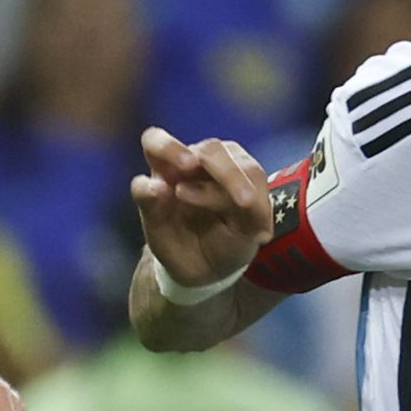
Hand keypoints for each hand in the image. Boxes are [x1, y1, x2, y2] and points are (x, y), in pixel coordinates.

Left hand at [130, 128, 272, 292]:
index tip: (186, 166)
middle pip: (213, 149)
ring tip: (246, 218)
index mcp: (165, 167)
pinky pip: (260, 188)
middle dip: (222, 169)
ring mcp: (226, 171)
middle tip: (233, 199)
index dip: (169, 147)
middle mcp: (196, 162)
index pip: (157, 141)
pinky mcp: (250, 185)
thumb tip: (157, 186)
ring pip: (243, 166)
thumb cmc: (175, 243)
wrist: (201, 268)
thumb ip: (149, 205)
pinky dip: (261, 209)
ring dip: (242, 188)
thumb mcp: (157, 231)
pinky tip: (260, 233)